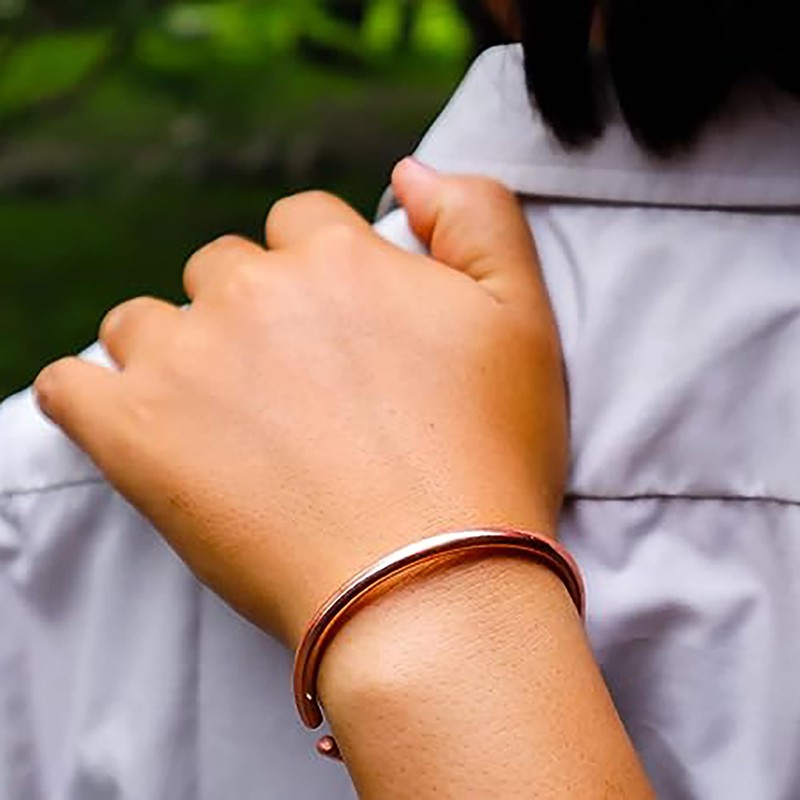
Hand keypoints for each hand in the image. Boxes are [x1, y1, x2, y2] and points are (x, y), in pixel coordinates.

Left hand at [34, 159, 567, 648]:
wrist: (432, 584)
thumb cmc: (485, 458)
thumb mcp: (523, 318)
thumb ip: (476, 218)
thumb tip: (409, 172)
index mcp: (338, 256)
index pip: (300, 224)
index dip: (319, 273)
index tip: (336, 335)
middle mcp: (253, 289)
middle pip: (223, 270)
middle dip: (251, 314)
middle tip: (292, 394)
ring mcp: (184, 358)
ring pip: (145, 323)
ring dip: (175, 354)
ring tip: (221, 422)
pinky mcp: (132, 433)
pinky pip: (73, 386)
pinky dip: (93, 398)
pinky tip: (131, 425)